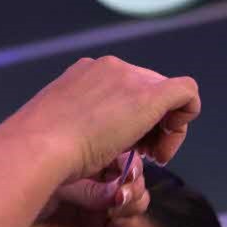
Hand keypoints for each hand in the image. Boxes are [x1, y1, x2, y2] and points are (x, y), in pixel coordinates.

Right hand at [0, 55, 200, 183]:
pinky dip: (186, 118)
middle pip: (151, 90)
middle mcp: (111, 67)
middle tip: (145, 157)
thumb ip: (84, 127)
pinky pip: (187, 94)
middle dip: (153, 126)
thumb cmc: (42, 151)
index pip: (128, 89)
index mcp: (88, 73)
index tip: (127, 148)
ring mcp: (130, 78)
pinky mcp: (150, 96)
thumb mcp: (63, 132)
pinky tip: (166, 147)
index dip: (135, 121)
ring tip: (151, 158)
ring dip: (165, 130)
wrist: (40, 147)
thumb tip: (100, 139)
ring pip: (169, 96)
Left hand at [16, 152, 151, 226]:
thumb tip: (142, 164)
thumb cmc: (42, 154)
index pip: (133, 146)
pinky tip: (112, 218)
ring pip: (136, 203)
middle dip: (135, 182)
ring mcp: (95, 199)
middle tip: (124, 184)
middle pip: (137, 177)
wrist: (12, 192)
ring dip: (133, 203)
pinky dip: (124, 223)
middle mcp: (95, 170)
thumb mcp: (86, 135)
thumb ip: (123, 145)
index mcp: (93, 140)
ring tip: (116, 203)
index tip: (146, 155)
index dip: (142, 153)